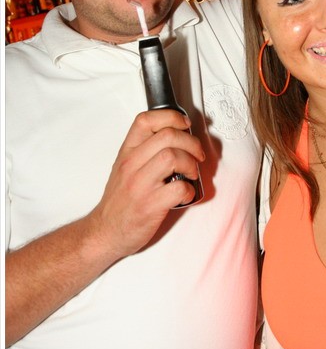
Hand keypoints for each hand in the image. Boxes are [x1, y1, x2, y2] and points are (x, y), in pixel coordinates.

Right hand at [89, 109, 204, 259]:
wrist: (105, 232)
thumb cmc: (119, 201)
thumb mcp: (125, 167)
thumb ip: (146, 150)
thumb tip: (177, 136)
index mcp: (127, 152)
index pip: (145, 120)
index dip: (171, 116)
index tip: (184, 124)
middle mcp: (132, 165)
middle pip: (167, 136)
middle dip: (191, 142)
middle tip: (197, 154)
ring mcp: (140, 184)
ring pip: (172, 157)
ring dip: (190, 163)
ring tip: (191, 174)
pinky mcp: (149, 205)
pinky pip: (178, 188)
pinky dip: (189, 190)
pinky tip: (185, 194)